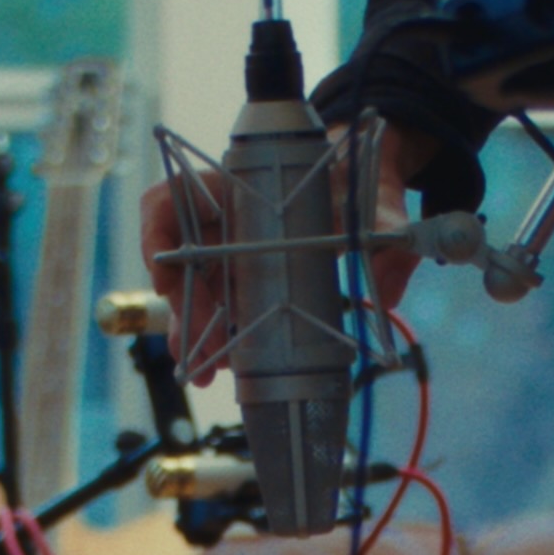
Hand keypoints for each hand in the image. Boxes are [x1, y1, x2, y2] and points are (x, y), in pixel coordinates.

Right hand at [144, 122, 438, 385]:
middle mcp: (220, 220)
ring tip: (207, 374)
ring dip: (195, 336)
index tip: (166, 279)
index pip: (171, 200)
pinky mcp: (239, 283)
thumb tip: (396, 261)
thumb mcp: (371, 194)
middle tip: (206, 352)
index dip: (157, 236)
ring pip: (192, 295)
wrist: (357, 191)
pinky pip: (216, 311)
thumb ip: (386, 218)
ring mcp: (225, 253)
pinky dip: (214, 341)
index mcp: (234, 186)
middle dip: (185, 312)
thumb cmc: (352, 180)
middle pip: (179, 262)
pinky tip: (220, 368)